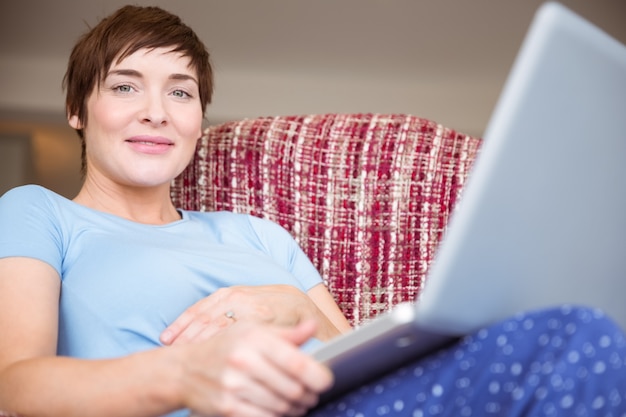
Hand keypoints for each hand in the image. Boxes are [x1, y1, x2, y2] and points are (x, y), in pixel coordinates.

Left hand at [161, 285, 322, 344]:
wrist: (302, 306)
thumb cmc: (271, 306)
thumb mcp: (245, 303)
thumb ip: (224, 310)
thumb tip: (197, 327)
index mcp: (230, 292)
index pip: (199, 309)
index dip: (181, 324)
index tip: (166, 339)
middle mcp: (236, 298)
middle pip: (203, 319)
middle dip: (186, 337)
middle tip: (171, 352)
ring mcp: (249, 309)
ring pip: (217, 327)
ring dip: (200, 342)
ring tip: (185, 357)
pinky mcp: (262, 319)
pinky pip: (239, 333)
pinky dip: (223, 344)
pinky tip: (215, 356)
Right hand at [177, 320, 332, 416]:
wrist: (184, 370)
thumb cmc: (225, 347)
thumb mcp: (253, 331)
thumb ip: (286, 334)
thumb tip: (313, 326)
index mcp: (255, 339)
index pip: (296, 362)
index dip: (318, 376)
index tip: (325, 381)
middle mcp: (244, 361)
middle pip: (292, 388)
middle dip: (308, 395)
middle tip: (312, 395)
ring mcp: (234, 386)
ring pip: (281, 406)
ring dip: (296, 409)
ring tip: (299, 404)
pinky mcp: (227, 408)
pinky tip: (280, 412)